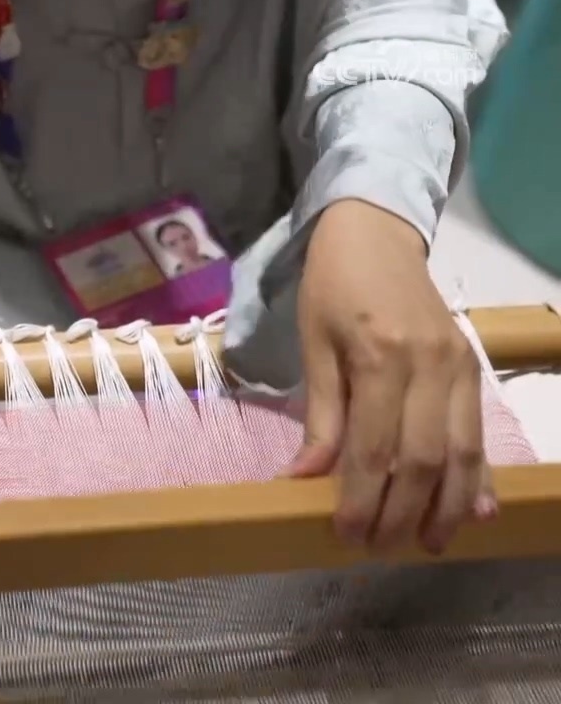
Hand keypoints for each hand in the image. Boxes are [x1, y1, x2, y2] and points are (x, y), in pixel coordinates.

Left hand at [287, 199, 494, 554]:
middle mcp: (431, 366)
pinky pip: (479, 432)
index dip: (362, 498)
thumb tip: (304, 478)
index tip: (346, 534)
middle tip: (381, 549)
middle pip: (423, 459)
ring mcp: (461, 368)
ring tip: (428, 544)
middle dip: (403, 512)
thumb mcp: (313, 345)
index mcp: (382, 358)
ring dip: (446, 506)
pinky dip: (478, 475)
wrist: (377, 235)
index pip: (375, 448)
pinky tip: (475, 510)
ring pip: (461, 452)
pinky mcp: (474, 369)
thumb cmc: (332, 288)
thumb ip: (319, 414)